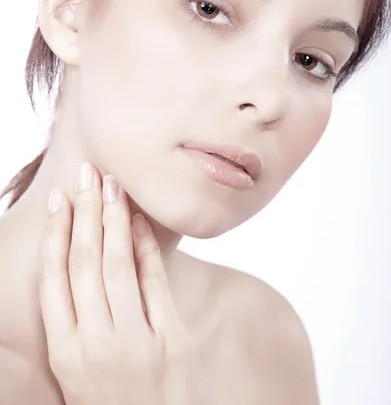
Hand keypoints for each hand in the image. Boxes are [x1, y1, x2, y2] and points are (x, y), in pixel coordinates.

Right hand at [37, 163, 207, 404]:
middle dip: (85, 212)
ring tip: (111, 185)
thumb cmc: (112, 401)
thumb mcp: (79, 369)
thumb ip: (75, 321)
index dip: (55, 234)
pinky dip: (146, 248)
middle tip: (86, 173)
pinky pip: (155, 283)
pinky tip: (139, 221)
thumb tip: (74, 258)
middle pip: (85, 263)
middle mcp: (95, 345)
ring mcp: (135, 343)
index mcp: (65, 352)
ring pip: (118, 265)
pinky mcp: (172, 341)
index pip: (53, 279)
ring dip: (114, 220)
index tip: (59, 198)